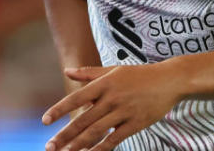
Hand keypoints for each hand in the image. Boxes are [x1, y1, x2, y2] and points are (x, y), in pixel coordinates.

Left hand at [42, 63, 182, 150]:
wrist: (169, 80)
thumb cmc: (139, 74)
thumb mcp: (113, 70)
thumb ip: (89, 73)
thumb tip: (67, 71)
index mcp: (104, 83)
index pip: (76, 98)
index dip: (59, 109)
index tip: (44, 121)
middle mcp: (111, 98)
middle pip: (83, 119)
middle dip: (64, 135)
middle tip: (49, 147)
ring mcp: (124, 112)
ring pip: (96, 132)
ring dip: (77, 145)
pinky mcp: (135, 124)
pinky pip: (114, 139)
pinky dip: (100, 149)